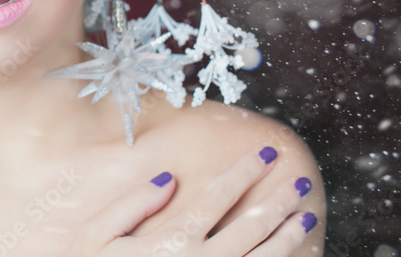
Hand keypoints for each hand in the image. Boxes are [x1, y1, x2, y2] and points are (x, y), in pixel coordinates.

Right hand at [65, 146, 317, 255]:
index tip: (263, 154)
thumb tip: (167, 178)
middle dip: (278, 200)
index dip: (244, 172)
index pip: (217, 197)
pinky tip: (292, 255)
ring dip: (288, 236)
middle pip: (251, 227)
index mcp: (173, 242)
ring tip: (305, 215)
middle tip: (299, 180)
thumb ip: (131, 205)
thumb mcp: (95, 237)